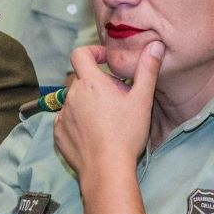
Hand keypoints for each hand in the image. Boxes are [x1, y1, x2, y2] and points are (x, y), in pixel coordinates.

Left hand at [52, 41, 162, 178]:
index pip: (80, 53)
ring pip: (74, 101)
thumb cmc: (126, 134)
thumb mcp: (142, 100)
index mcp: (90, 83)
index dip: (93, 52)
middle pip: (81, 80)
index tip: (106, 62)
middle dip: (97, 83)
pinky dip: (77, 122)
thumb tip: (156, 44)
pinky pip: (66, 120)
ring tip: (106, 119)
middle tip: (116, 99)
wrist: (106, 169)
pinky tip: (94, 133)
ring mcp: (62, 115)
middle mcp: (71, 95)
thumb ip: (148, 70)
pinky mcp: (58, 134)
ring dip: (87, 103)